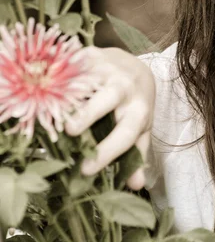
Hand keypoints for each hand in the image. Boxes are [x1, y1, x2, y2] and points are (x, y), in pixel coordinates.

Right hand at [65, 47, 155, 189]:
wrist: (134, 67)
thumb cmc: (134, 103)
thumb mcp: (141, 127)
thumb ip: (137, 153)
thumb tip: (136, 185)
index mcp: (139, 109)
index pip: (127, 133)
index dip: (108, 151)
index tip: (86, 170)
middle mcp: (126, 87)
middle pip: (110, 98)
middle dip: (91, 112)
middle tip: (71, 130)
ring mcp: (109, 69)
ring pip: (89, 79)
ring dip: (70, 93)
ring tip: (53, 108)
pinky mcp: (93, 56)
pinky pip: (74, 65)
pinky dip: (60, 75)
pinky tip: (47, 87)